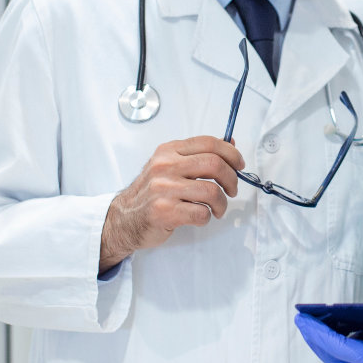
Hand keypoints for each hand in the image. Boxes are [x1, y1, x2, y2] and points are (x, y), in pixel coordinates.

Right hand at [100, 136, 244, 271]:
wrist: (123, 219)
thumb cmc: (151, 193)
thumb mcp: (170, 166)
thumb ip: (198, 154)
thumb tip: (230, 142)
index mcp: (169, 151)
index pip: (209, 143)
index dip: (231, 154)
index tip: (239, 165)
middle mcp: (165, 166)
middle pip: (214, 164)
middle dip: (232, 179)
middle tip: (232, 190)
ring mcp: (163, 188)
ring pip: (212, 191)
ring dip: (222, 203)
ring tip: (217, 208)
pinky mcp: (164, 211)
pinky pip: (201, 213)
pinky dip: (207, 217)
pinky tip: (201, 217)